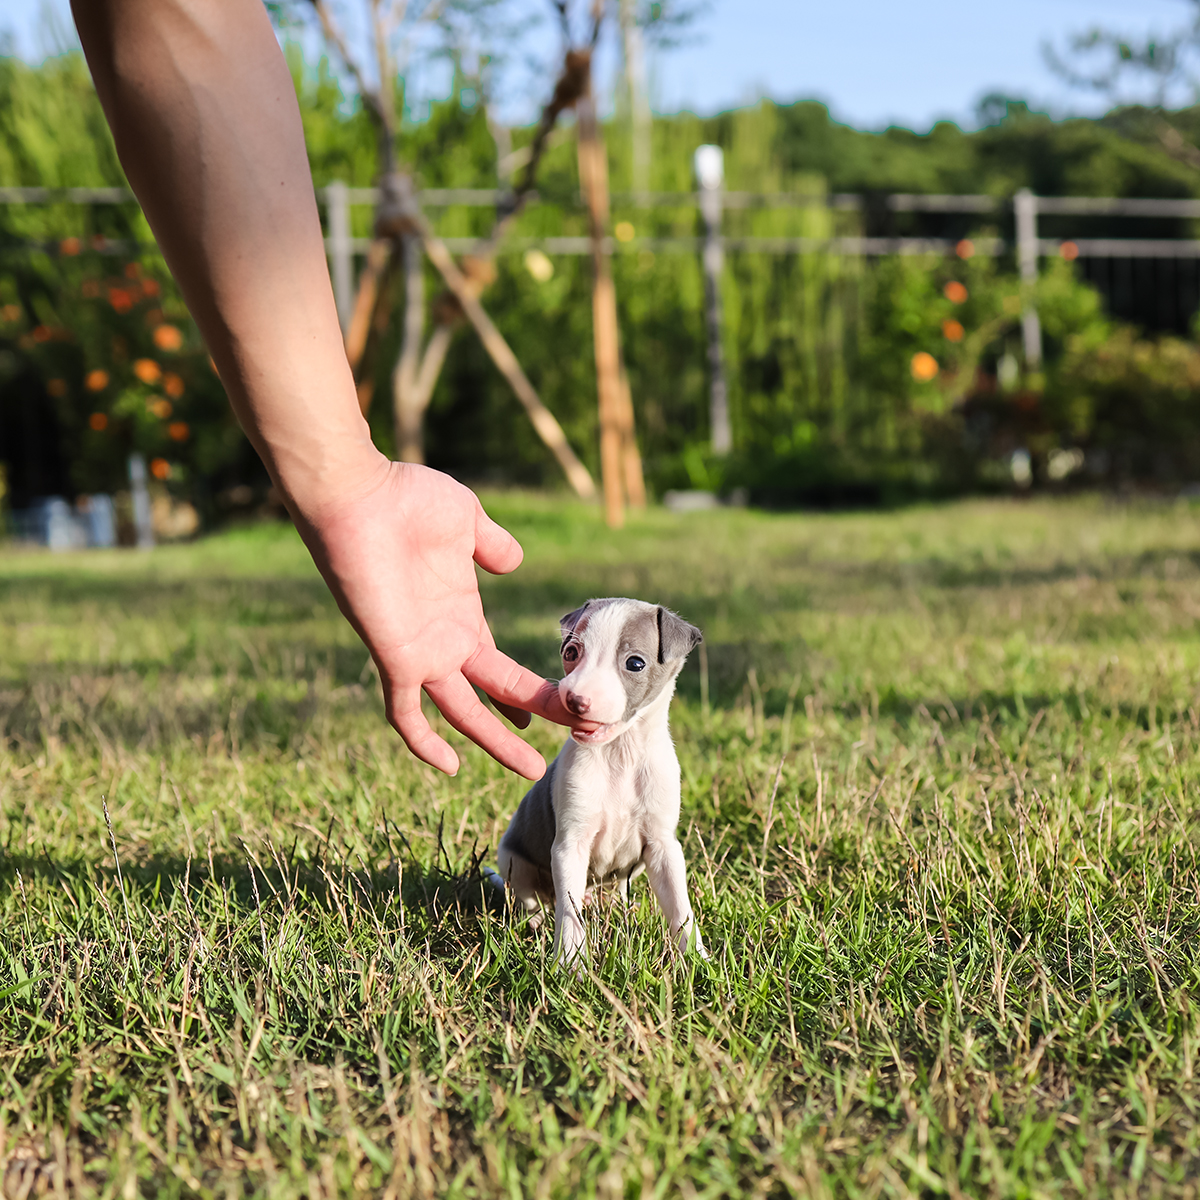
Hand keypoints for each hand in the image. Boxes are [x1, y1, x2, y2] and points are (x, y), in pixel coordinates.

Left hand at [295, 452, 588, 778]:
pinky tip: (451, 766)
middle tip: (575, 734)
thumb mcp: (466, 519)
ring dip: (496, 740)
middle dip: (535, 715)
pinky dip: (423, 741)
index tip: (561, 705)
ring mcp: (420, 653)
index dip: (528, 689)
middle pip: (493, 694)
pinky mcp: (395, 657)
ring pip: (462, 712)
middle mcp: (443, 642)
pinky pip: (404, 713)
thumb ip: (492, 544)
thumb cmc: (407, 499)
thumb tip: (513, 561)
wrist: (356, 497)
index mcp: (460, 615)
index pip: (498, 666)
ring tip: (530, 769)